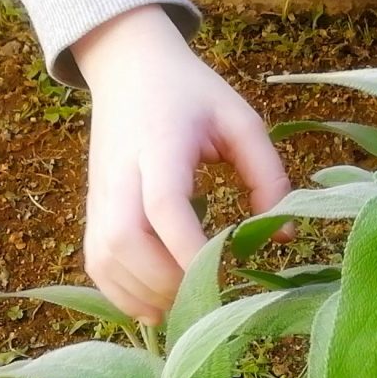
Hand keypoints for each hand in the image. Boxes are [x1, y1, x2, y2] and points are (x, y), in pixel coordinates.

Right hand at [73, 5, 290, 323]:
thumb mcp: (240, 120)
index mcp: (159, 145)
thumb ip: (267, 175)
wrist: (129, 69)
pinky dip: (121, 292)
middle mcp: (120, 173)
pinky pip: (96, 261)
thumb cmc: (192, 94)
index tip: (227, 271)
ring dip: (142, 293)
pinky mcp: (93, 208)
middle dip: (165, 279)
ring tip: (187, 308)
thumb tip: (283, 236)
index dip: (190, 247)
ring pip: (105, 256)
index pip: (164, 205)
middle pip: (124, 239)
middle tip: (210, 294)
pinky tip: (156, 307)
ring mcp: (100, 194)